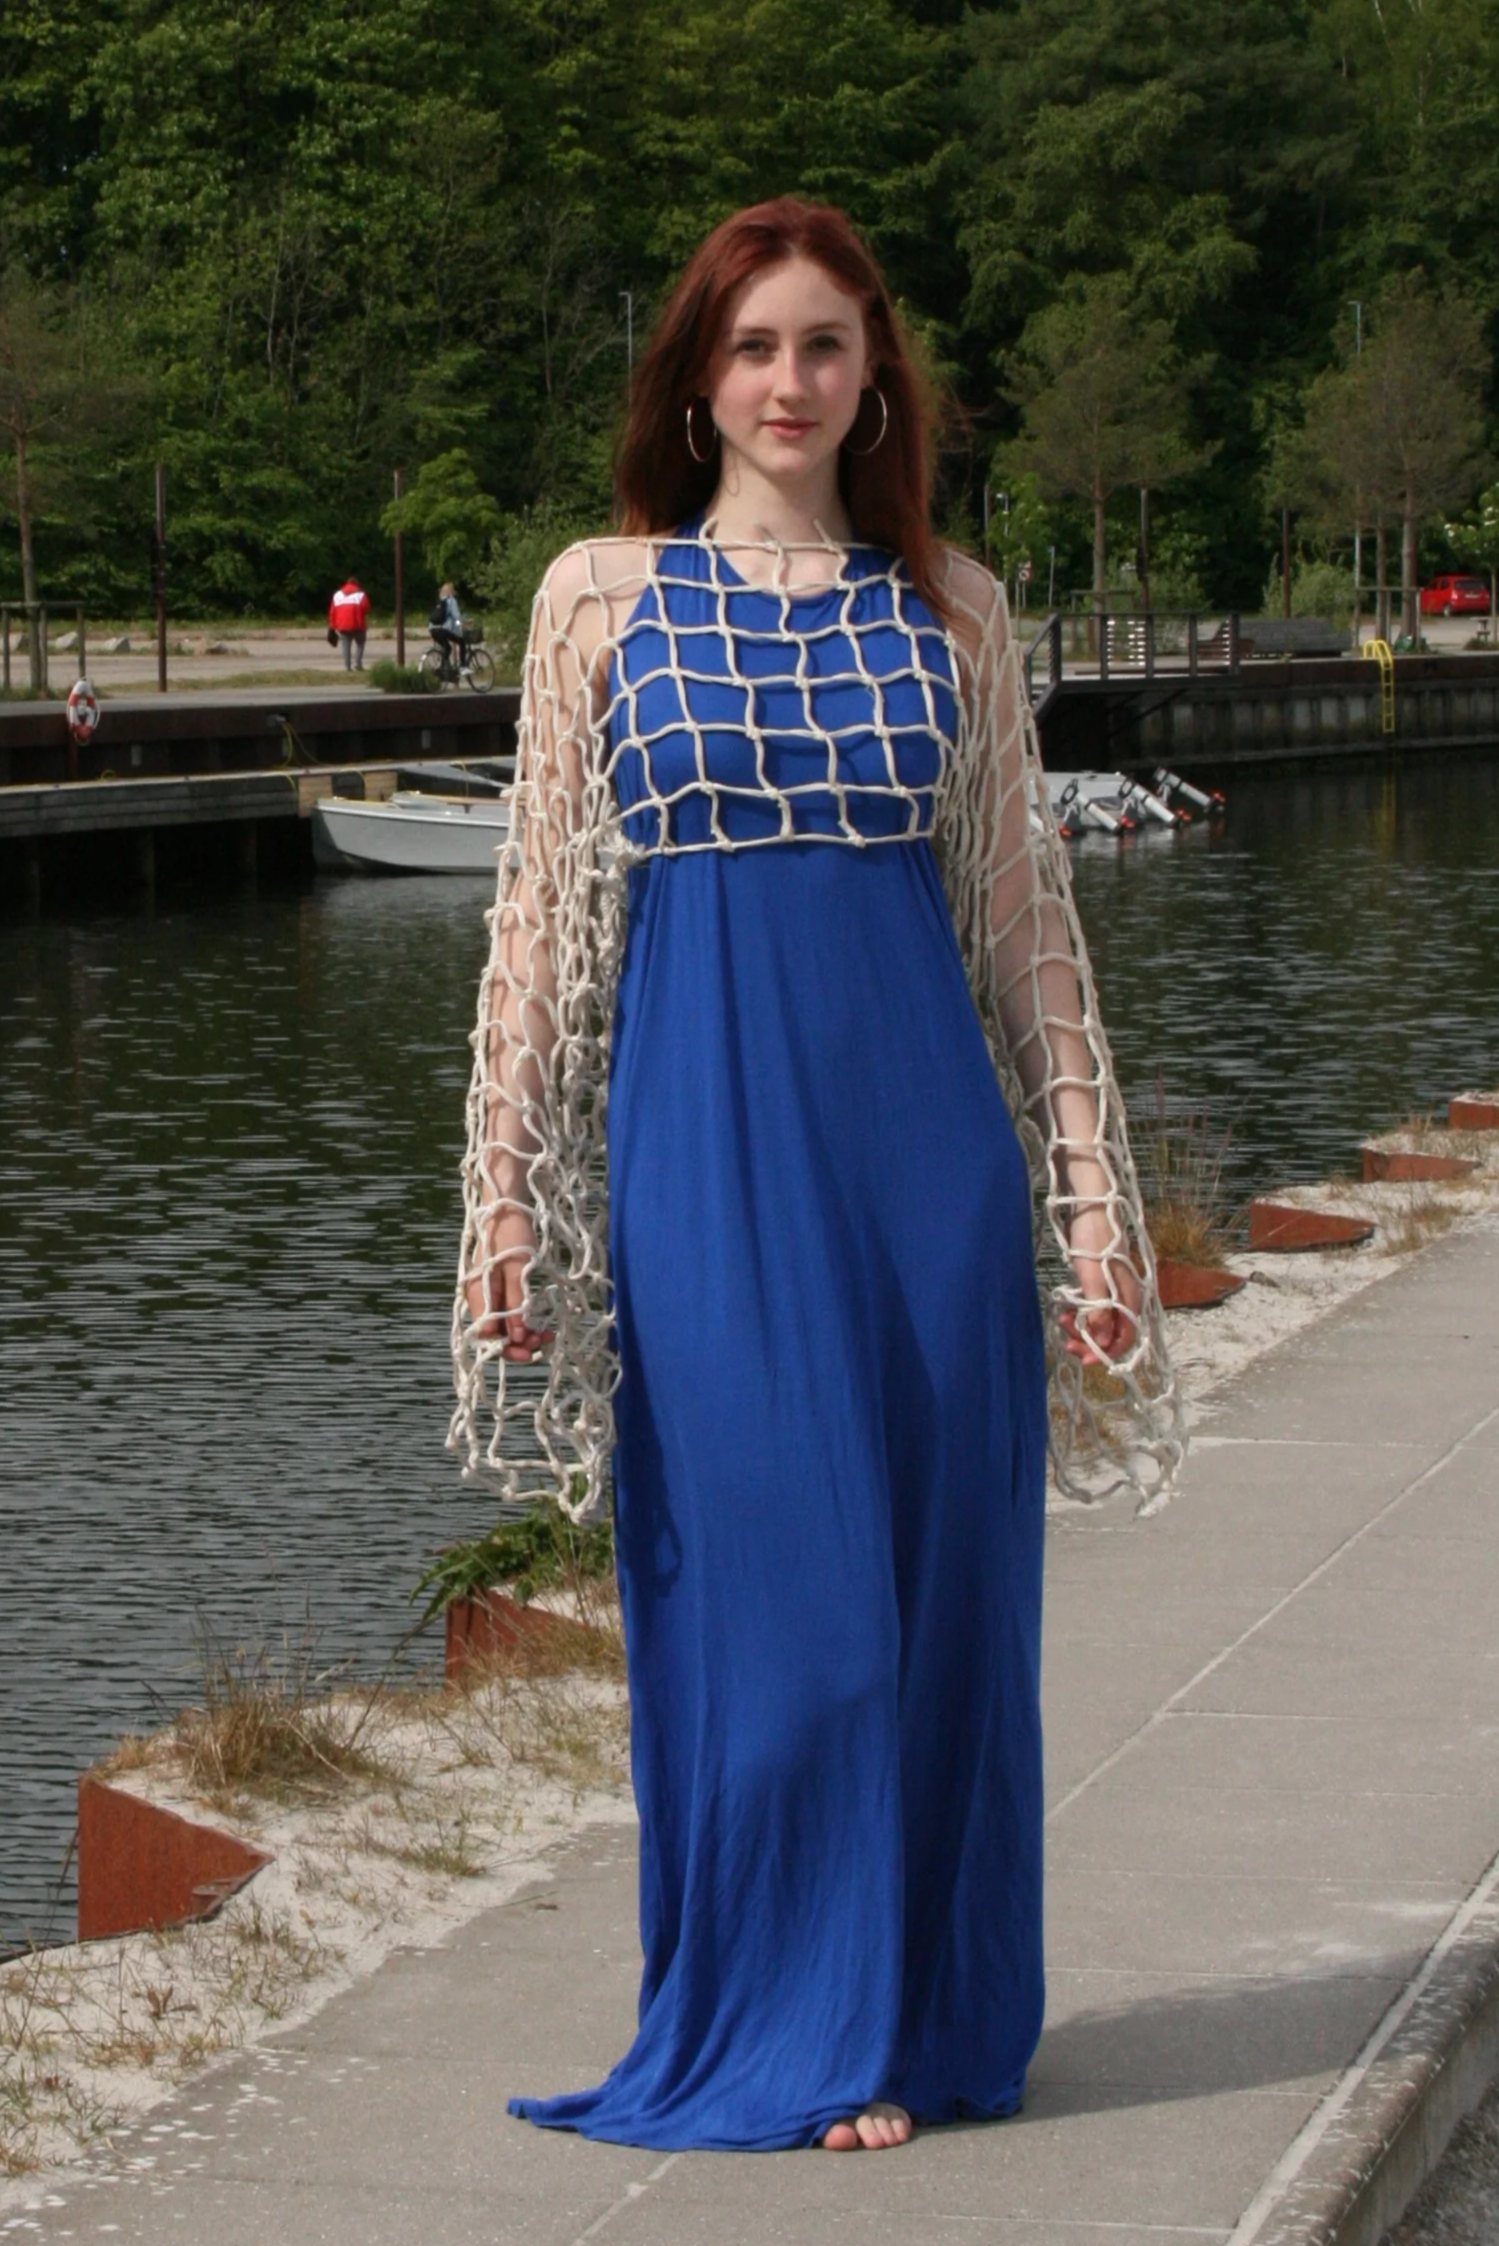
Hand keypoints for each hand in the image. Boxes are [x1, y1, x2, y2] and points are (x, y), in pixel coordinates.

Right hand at [464, 1207, 552, 1361]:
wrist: (507, 1210)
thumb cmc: (511, 1236)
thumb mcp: (517, 1269)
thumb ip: (516, 1303)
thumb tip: (517, 1336)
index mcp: (478, 1294)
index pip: (487, 1334)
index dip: (508, 1347)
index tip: (531, 1350)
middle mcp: (479, 1298)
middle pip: (495, 1333)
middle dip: (518, 1343)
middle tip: (543, 1343)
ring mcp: (489, 1295)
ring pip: (504, 1325)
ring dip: (523, 1334)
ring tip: (547, 1335)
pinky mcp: (499, 1290)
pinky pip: (509, 1313)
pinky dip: (524, 1321)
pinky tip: (541, 1326)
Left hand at [1060, 1203, 1142, 1366]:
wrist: (1089, 1203)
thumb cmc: (1093, 1237)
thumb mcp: (1092, 1276)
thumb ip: (1098, 1308)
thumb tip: (1101, 1340)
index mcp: (1130, 1296)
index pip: (1126, 1336)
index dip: (1106, 1352)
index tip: (1082, 1358)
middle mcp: (1126, 1295)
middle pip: (1113, 1331)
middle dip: (1091, 1342)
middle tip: (1066, 1342)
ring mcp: (1114, 1287)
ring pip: (1102, 1320)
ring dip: (1084, 1329)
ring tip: (1062, 1324)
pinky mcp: (1100, 1279)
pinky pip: (1094, 1306)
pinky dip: (1080, 1313)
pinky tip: (1065, 1311)